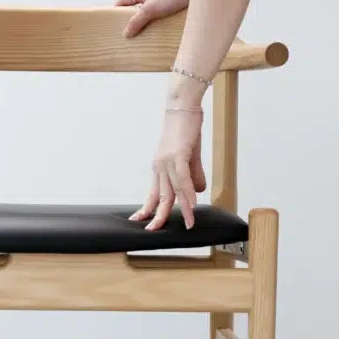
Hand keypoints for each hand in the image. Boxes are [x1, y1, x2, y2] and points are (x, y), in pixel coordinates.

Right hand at [116, 0, 191, 37]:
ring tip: (140, 42)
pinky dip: (155, 30)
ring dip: (144, 28)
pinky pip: (158, 23)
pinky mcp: (169, 13)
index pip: (122, 1)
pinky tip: (155, 39)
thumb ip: (136, 21)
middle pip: (133, 12)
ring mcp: (159, 6)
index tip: (111, 24)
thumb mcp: (150, 9)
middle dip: (130, 23)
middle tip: (126, 37)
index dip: (115, 11)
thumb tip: (126, 33)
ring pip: (146, 19)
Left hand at [130, 108, 206, 230]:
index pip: (153, 192)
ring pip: (172, 191)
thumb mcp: (191, 156)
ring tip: (187, 223)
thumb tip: (196, 192)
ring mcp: (167, 161)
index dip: (148, 208)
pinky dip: (187, 194)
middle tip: (153, 232)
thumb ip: (193, 175)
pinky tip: (191, 205)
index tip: (142, 222)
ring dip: (181, 209)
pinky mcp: (177, 155)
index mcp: (160, 167)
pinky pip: (182, 179)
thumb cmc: (186, 128)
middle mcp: (159, 166)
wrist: (183, 106)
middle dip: (157, 216)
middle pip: (159, 196)